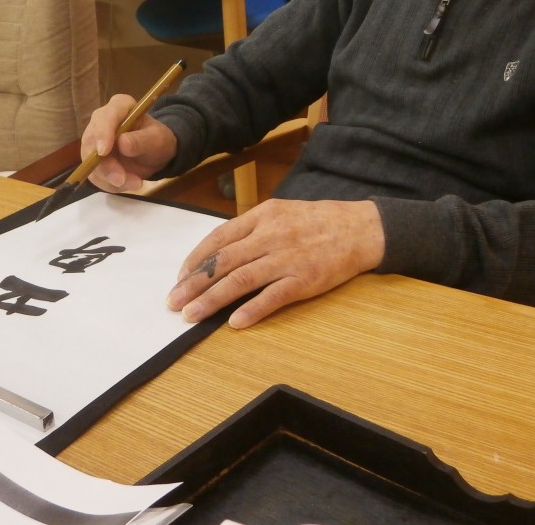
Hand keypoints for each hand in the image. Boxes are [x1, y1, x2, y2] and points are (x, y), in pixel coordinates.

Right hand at [82, 93, 177, 192]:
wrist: (155, 154)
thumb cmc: (158, 140)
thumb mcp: (157, 139)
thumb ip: (142, 140)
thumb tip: (122, 143)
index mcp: (119, 107)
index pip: (106, 116)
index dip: (102, 133)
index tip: (103, 152)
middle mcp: (101, 122)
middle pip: (91, 142)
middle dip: (105, 164)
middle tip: (121, 180)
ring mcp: (94, 141)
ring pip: (90, 162)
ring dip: (109, 178)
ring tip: (135, 183)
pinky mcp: (93, 160)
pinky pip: (95, 175)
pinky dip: (109, 184)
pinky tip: (128, 184)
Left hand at [167, 198, 384, 328]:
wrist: (361, 229)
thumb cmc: (319, 221)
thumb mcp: (282, 212)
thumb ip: (252, 229)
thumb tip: (220, 251)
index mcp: (263, 216)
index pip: (219, 239)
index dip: (195, 260)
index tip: (180, 277)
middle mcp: (271, 236)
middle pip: (223, 262)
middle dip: (194, 283)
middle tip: (173, 302)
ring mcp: (287, 259)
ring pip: (240, 280)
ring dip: (212, 299)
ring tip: (192, 315)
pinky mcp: (304, 280)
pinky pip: (273, 297)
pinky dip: (252, 309)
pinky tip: (235, 322)